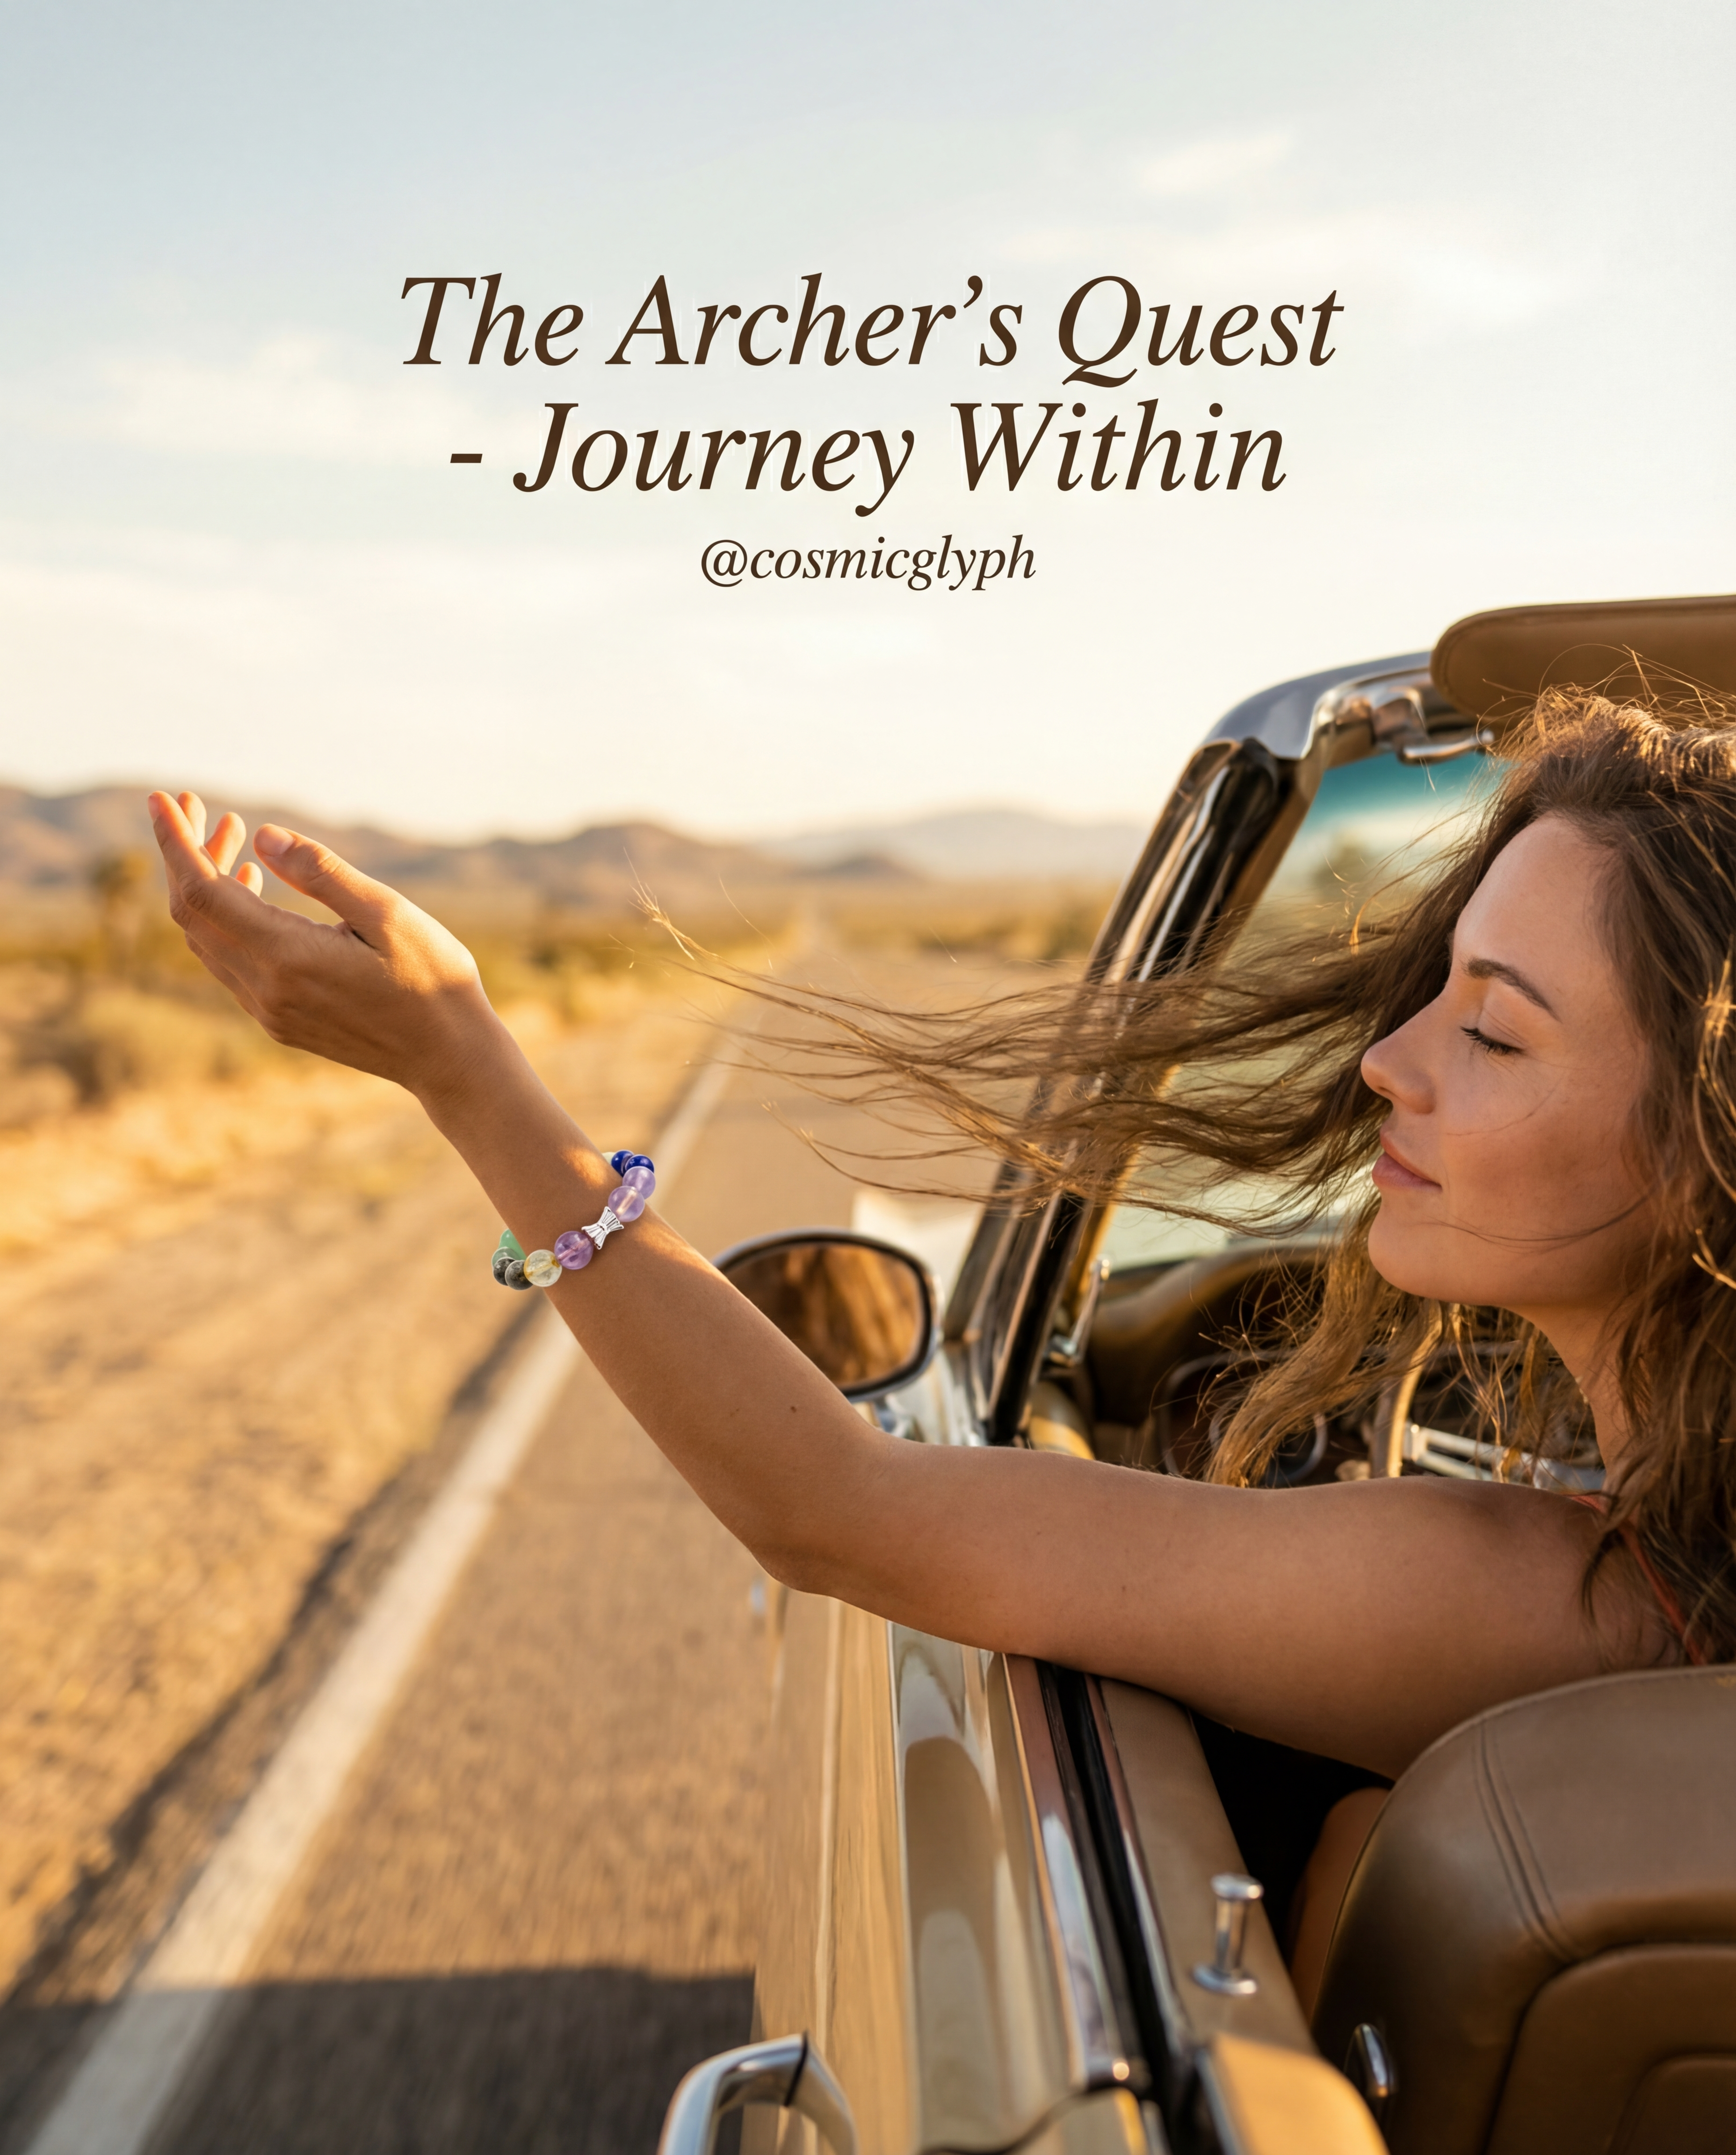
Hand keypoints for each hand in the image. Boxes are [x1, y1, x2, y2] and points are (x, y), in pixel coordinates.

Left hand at [148, 790, 506, 1098]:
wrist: (450, 1058)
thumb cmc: (432, 980)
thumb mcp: (387, 913)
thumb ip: (321, 873)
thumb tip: (261, 835)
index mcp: (288, 959)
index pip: (202, 893)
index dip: (175, 841)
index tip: (160, 797)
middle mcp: (266, 990)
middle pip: (193, 914)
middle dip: (187, 854)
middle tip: (202, 805)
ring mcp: (270, 1011)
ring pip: (207, 939)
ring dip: (207, 884)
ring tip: (236, 836)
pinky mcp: (281, 1021)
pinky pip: (229, 962)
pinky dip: (225, 918)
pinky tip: (252, 889)